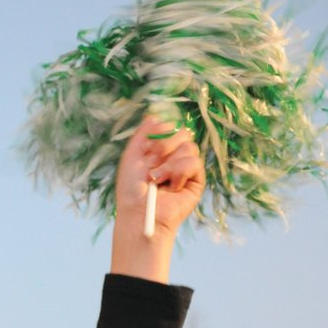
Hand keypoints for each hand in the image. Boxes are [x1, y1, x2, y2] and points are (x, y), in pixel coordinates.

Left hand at [111, 115, 204, 281]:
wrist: (139, 214)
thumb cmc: (131, 191)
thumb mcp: (131, 155)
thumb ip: (142, 133)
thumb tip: (154, 114)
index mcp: (160, 150)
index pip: (170, 126)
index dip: (158, 135)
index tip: (145, 151)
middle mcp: (174, 157)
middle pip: (182, 132)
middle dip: (163, 147)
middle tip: (150, 166)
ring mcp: (186, 169)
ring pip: (188, 146)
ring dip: (168, 164)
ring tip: (157, 180)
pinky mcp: (196, 180)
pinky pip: (194, 161)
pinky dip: (178, 172)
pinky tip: (170, 186)